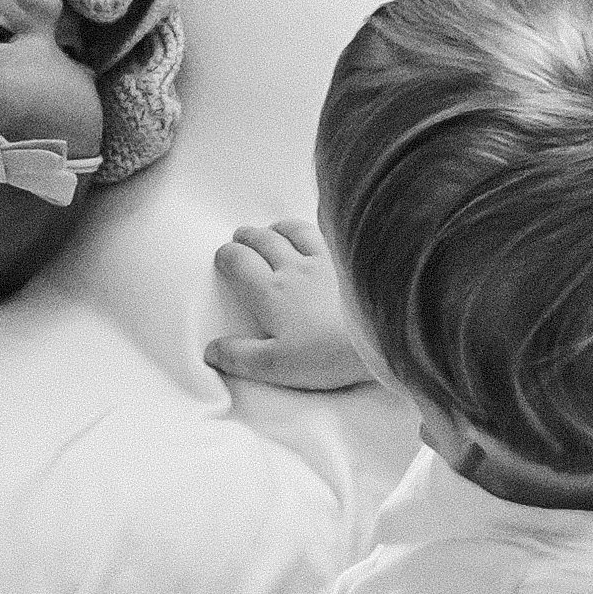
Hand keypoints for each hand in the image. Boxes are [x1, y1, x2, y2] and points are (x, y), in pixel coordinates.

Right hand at [205, 219, 373, 393]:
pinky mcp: (351, 257)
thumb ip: (241, 357)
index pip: (239, 262)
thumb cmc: (329, 353)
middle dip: (248, 237)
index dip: (227, 256)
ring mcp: (325, 258)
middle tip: (241, 238)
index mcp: (270, 292)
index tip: (224, 257)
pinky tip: (320, 231)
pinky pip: (327, 233)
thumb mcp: (277, 366)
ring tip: (273, 229)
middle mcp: (294, 267)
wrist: (382, 332)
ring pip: (294, 230)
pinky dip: (315, 228)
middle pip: (263, 240)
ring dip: (278, 228)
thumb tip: (211, 350)